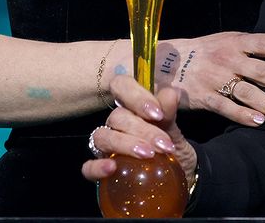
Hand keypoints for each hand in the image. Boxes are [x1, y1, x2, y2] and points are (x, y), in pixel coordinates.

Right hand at [82, 78, 196, 184]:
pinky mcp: (99, 171)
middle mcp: (116, 123)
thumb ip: (170, 114)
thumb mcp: (175, 132)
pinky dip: (97, 167)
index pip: (122, 86)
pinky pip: (88, 167)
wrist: (174, 178)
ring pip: (103, 136)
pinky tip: (111, 168)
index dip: (136, 96)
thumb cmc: (169, 149)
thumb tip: (171, 93)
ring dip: (125, 144)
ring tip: (148, 155)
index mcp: (133, 106)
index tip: (158, 114)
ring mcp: (105, 146)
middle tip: (163, 145)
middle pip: (118, 116)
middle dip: (143, 130)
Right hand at [155, 32, 264, 128]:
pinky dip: (243, 115)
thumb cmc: (206, 52)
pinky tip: (260, 122)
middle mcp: (228, 58)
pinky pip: (226, 107)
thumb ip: (252, 48)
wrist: (166, 62)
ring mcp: (215, 78)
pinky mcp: (203, 97)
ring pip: (249, 92)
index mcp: (237, 41)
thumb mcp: (227, 41)